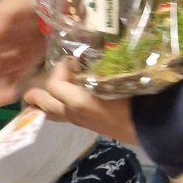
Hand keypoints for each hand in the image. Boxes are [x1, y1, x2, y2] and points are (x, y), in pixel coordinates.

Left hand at [24, 60, 138, 144]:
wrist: (152, 126)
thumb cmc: (136, 98)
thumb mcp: (117, 77)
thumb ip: (100, 66)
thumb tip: (87, 56)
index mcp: (79, 102)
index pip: (53, 85)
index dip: (59, 70)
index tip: (70, 60)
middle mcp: (75, 114)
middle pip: (46, 105)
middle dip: (37, 97)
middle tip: (30, 91)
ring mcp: (81, 122)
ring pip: (55, 115)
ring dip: (47, 104)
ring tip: (40, 98)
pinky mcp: (90, 126)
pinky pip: (67, 117)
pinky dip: (59, 109)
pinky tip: (65, 101)